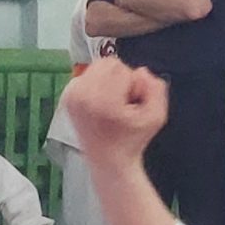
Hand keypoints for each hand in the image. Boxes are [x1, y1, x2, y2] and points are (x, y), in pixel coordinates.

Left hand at [60, 56, 169, 171]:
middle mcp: (83, 97)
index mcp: (102, 101)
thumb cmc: (130, 142)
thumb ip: (156, 88)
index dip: (133, 82)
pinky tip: (101, 104)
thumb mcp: (156, 116)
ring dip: (109, 80)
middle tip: (123, 102)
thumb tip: (141, 72)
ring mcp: (72, 96)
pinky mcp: (67, 97)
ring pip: (97, 67)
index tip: (131, 102)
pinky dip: (97, 85)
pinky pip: (86, 75)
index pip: (121, 67)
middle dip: (120, 78)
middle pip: (107, 63)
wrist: (108, 161)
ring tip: (112, 103)